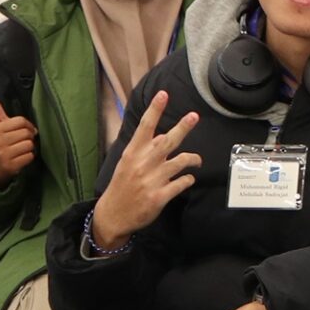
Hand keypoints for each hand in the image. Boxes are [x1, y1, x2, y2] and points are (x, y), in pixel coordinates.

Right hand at [0, 91, 37, 188]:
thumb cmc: (0, 141)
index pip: (21, 121)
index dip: (27, 125)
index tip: (23, 129)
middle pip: (26, 133)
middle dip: (28, 137)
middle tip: (21, 141)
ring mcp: (3, 154)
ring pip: (29, 144)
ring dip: (28, 148)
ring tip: (19, 149)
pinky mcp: (10, 166)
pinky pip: (30, 156)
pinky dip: (28, 157)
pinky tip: (20, 158)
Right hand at [89, 89, 200, 247]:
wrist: (113, 215)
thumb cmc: (122, 186)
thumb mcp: (127, 164)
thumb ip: (144, 150)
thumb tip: (163, 136)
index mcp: (132, 153)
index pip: (145, 127)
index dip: (155, 110)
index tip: (163, 94)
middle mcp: (142, 164)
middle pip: (167, 141)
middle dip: (182, 127)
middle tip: (194, 116)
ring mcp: (152, 180)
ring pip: (181, 162)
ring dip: (193, 159)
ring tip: (196, 160)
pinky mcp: (159, 196)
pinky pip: (182, 183)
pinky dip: (188, 180)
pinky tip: (187, 179)